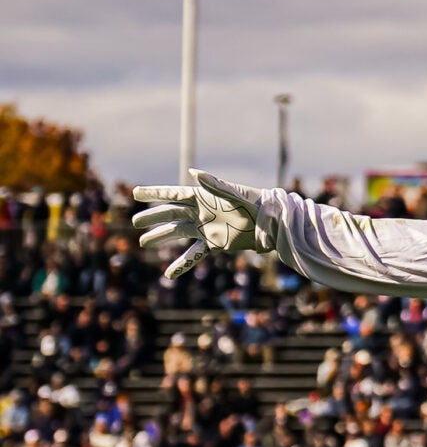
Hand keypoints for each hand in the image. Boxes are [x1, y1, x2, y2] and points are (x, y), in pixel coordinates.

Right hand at [133, 171, 277, 279]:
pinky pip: (194, 254)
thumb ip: (214, 184)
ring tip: (144, 242)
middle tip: (135, 222)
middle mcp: (201, 212)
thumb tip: (193, 172)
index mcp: (203, 197)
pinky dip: (183, 264)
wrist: (271, 223)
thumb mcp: (234, 194)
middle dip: (153, 217)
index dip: (155, 193)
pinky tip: (169, 274)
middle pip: (171, 214)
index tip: (136, 193)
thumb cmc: (255, 203)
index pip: (173, 194)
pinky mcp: (214, 243)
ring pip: (178, 233)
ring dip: (161, 237)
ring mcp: (206, 228)